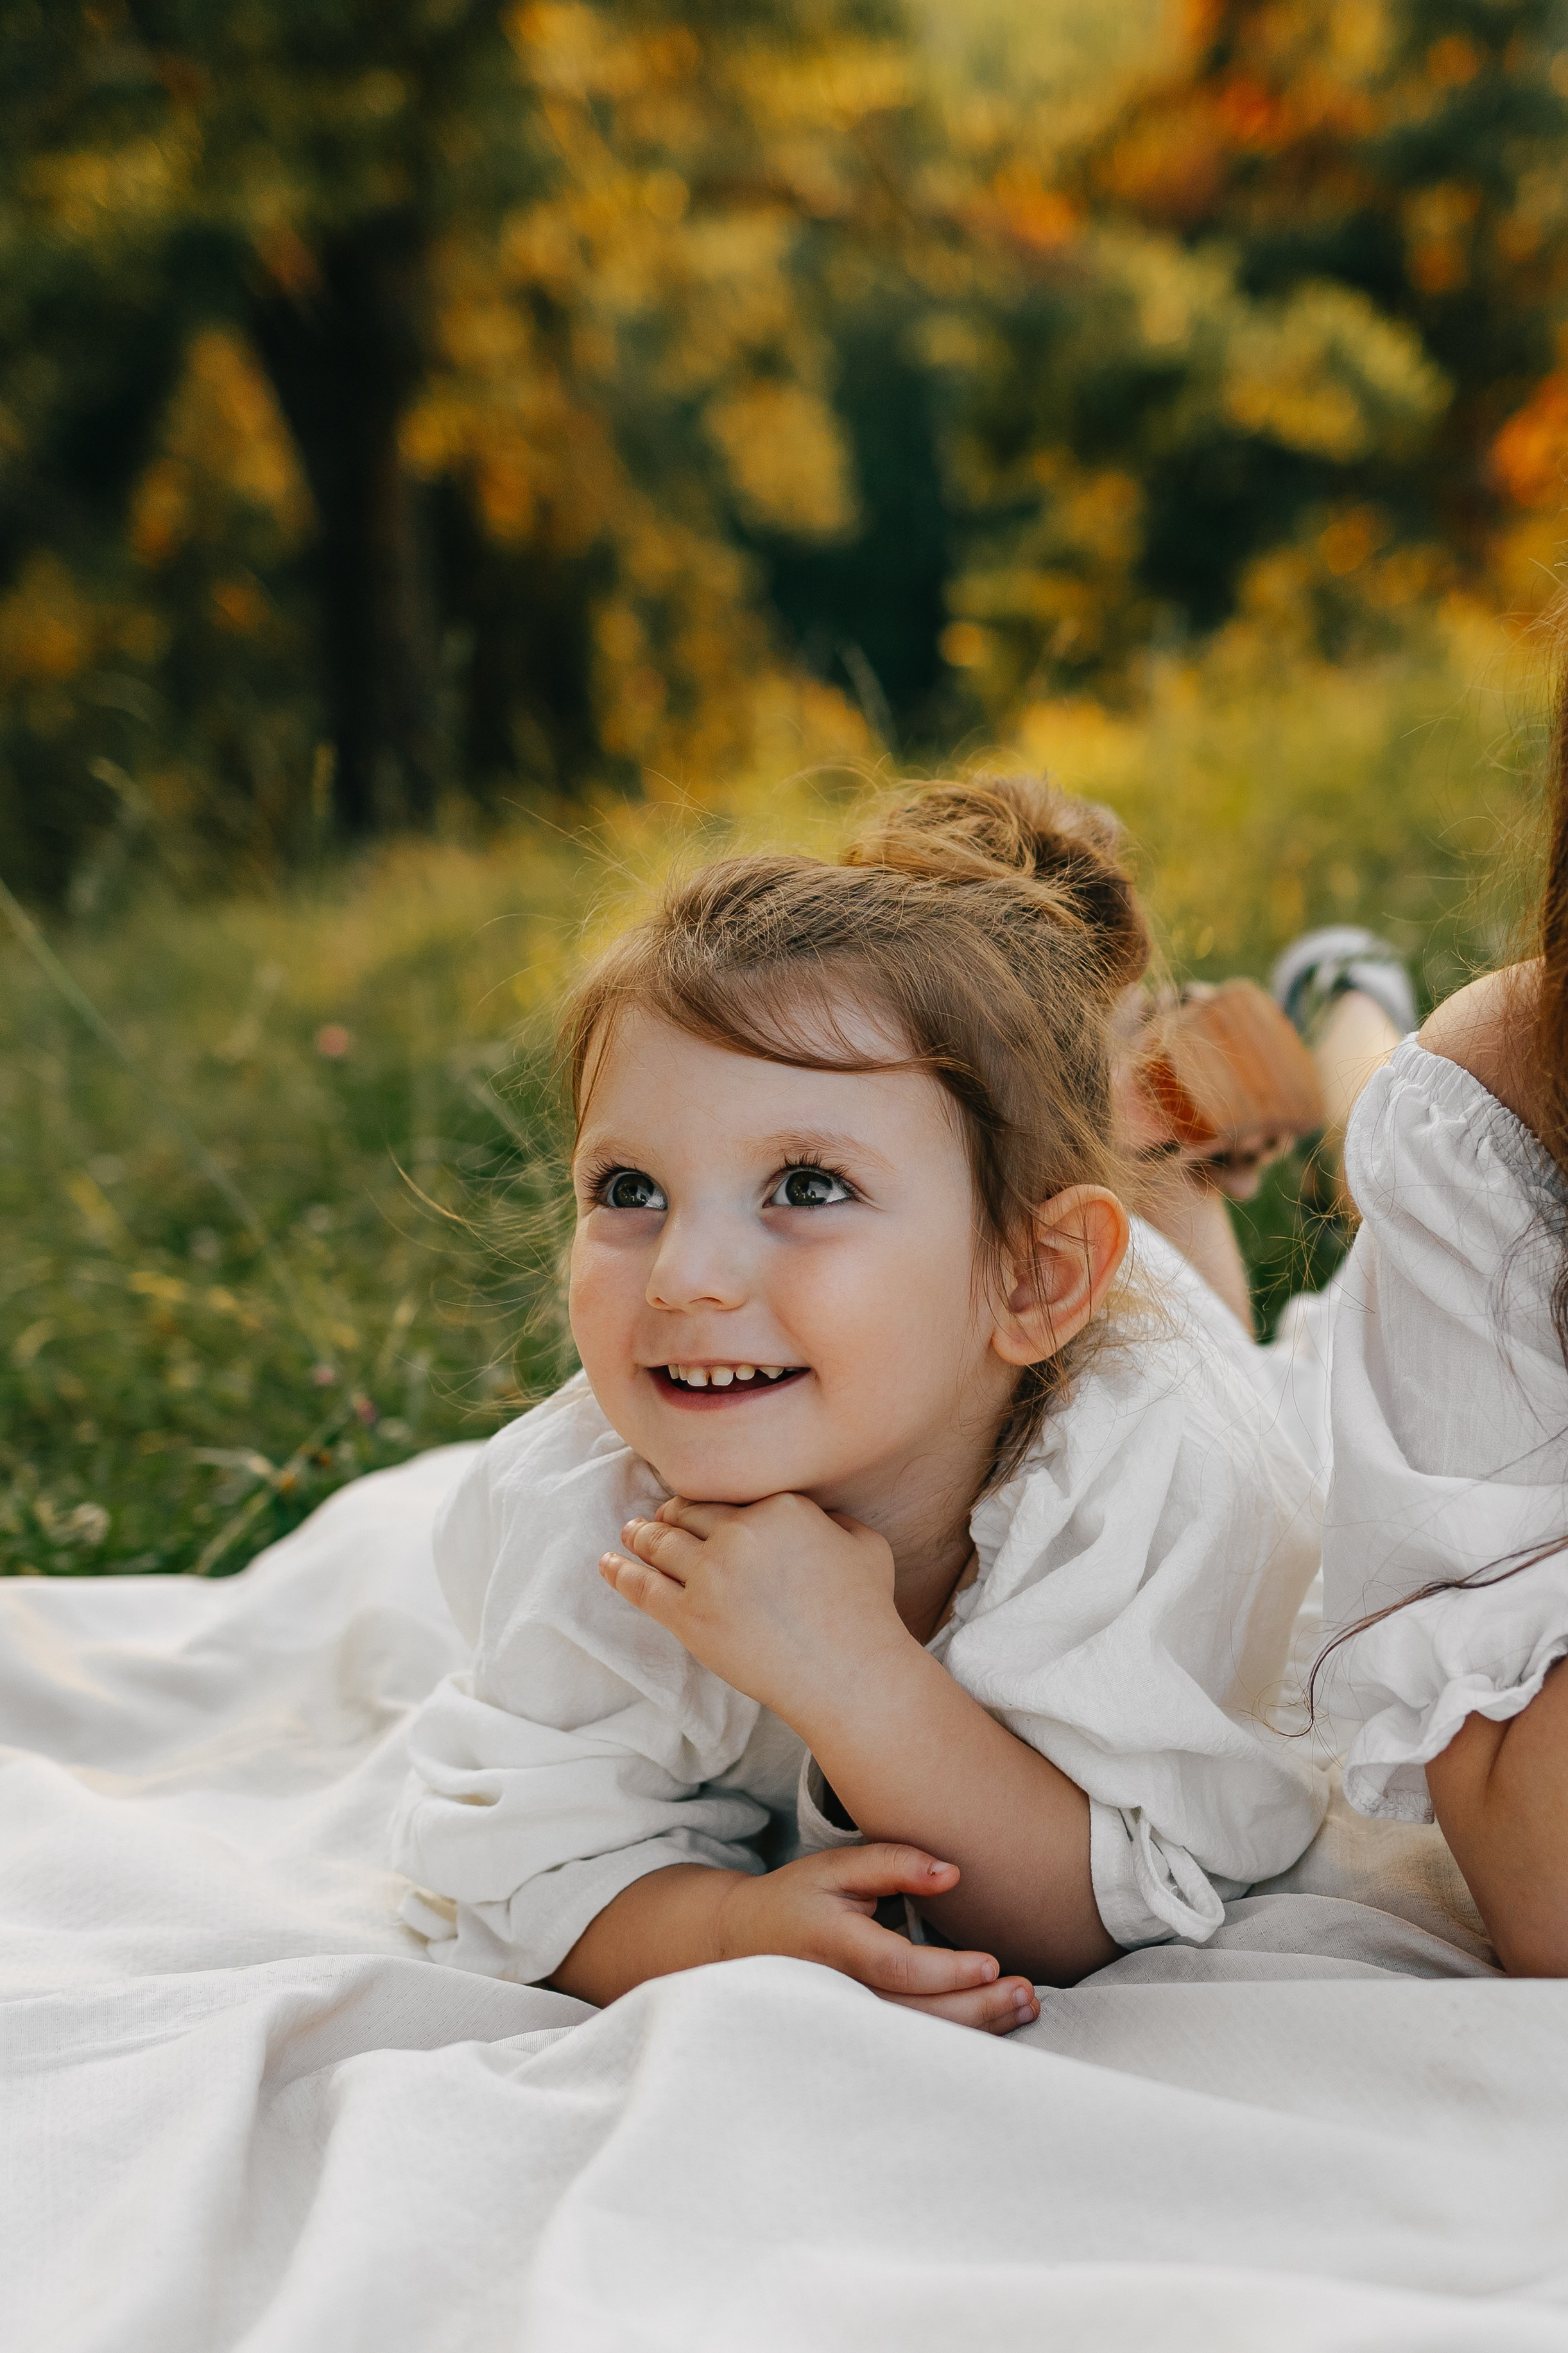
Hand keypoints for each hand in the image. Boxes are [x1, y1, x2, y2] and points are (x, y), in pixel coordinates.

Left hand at [600, 1491, 909, 1722]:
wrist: (849, 1674)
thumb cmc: (864, 1611)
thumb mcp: (864, 1542)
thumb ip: (831, 1516)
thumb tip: (810, 1514)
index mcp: (780, 1506)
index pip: (727, 1495)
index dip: (707, 1503)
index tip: (696, 1508)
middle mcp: (739, 1532)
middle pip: (687, 1513)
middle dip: (668, 1515)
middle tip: (655, 1519)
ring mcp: (710, 1574)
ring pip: (659, 1542)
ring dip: (640, 1534)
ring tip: (629, 1533)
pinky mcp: (691, 1617)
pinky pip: (642, 1587)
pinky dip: (619, 1572)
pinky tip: (606, 1562)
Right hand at [718, 1844, 1039, 2034]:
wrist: (745, 1943)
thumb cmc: (799, 1898)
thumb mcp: (836, 1867)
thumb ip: (894, 1863)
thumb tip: (954, 1874)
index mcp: (833, 1946)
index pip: (894, 1966)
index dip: (944, 1971)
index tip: (992, 1963)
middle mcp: (840, 1994)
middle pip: (915, 2015)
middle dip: (977, 2009)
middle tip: (1026, 1992)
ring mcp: (847, 2024)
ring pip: (917, 2039)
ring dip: (976, 2028)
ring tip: (1025, 2007)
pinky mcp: (858, 2037)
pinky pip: (912, 2044)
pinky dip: (957, 2038)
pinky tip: (995, 2024)